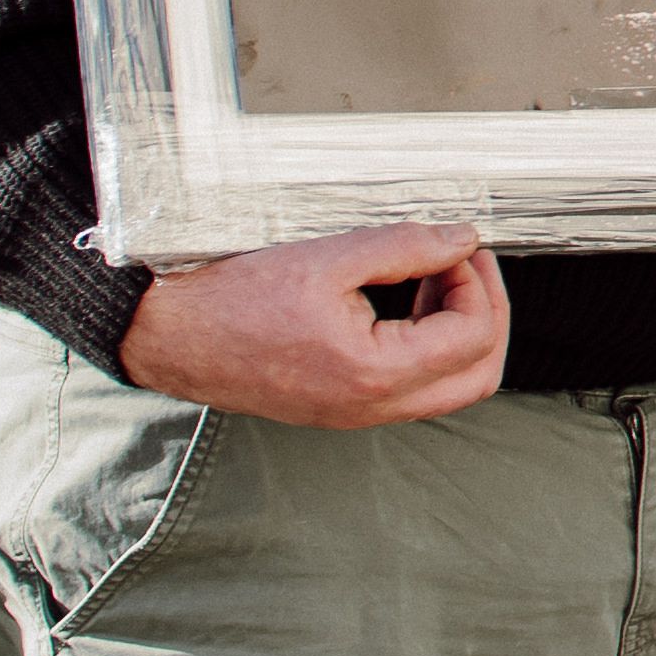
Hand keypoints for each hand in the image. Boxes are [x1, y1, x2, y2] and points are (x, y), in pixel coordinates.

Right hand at [114, 223, 507, 425]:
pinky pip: (412, 387)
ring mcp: (357, 414)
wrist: (168, 336)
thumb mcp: (326, 258)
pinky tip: (405, 299)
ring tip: (433, 276)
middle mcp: (371, 408)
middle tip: (466, 265)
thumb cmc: (231, 302)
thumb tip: (461, 240)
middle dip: (487, 314)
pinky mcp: (342, 407)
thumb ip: (405, 248)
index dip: (477, 283)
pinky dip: (427, 344)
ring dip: (459, 329)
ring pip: (449, 386)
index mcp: (374, 375)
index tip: (455, 247)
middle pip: (478, 376)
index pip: (472, 337)